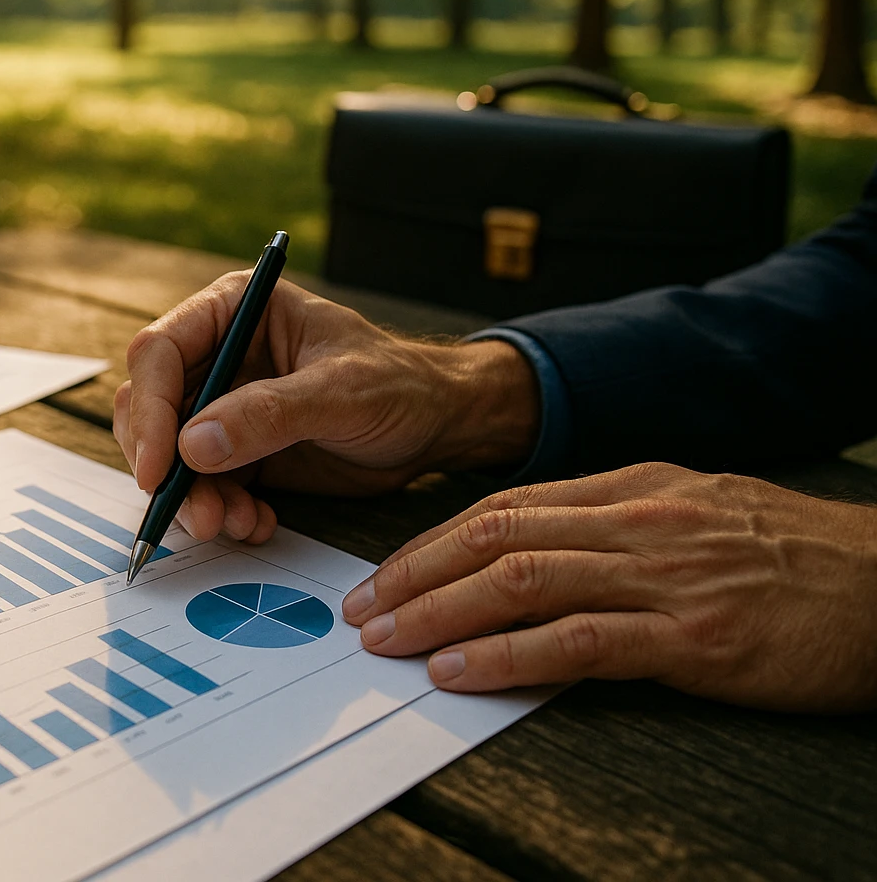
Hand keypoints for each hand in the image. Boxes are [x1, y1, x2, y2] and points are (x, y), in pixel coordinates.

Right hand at [113, 274, 540, 543]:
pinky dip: (221, 511)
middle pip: (151, 408)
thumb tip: (194, 444)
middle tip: (196, 513)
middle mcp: (217, 355)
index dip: (150, 410)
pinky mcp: (238, 451)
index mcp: (233, 310)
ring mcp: (223, 406)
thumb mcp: (343, 391)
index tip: (160, 467)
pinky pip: (204, 486)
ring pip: (171, 456)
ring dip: (194, 499)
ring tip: (237, 524)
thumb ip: (269, 413)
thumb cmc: (401, 384)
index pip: (159, 352)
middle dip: (166, 467)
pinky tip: (257, 523)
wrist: (438, 426)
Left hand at [343, 463, 876, 712]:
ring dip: (440, 612)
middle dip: (414, 573)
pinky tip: (460, 670)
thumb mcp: (697, 512)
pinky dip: (507, 655)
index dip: (431, 542)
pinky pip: (578, 641)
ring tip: (387, 640)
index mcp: (632, 486)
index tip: (385, 574)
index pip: (503, 505)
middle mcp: (637, 519)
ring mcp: (664, 573)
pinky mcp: (694, 634)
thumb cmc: (795, 556)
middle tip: (361, 609)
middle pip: (494, 534)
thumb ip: (615, 524)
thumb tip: (531, 548)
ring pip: (521, 579)